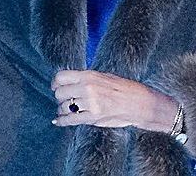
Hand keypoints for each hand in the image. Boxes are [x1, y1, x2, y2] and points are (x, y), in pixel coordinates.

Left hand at [51, 70, 177, 132]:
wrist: (139, 102)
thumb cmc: (124, 89)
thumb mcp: (105, 76)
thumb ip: (87, 79)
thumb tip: (69, 81)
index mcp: (90, 75)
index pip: (60, 77)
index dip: (56, 83)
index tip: (57, 87)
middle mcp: (87, 88)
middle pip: (59, 93)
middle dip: (61, 98)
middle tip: (66, 100)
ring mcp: (90, 103)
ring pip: (63, 107)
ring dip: (64, 110)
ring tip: (69, 110)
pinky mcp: (92, 117)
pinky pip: (69, 120)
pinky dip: (61, 121)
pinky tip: (58, 121)